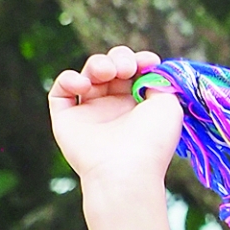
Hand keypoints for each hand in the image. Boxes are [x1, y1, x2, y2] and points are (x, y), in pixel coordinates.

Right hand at [48, 48, 182, 195]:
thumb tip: (148, 71)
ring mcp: (90, 113)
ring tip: (107, 72)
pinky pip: (61, 90)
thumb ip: (160, 82)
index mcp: (140, 106)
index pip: (135, 72)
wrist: (126, 171)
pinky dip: (69, 79)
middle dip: (119, 58)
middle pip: (112, 67)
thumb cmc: (152, 141)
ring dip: (98, 64)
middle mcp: (115, 109)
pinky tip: (84, 86)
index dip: (140, 60)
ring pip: (88, 74)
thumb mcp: (169, 105)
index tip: (149, 61)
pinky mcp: (66, 119)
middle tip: (126, 69)